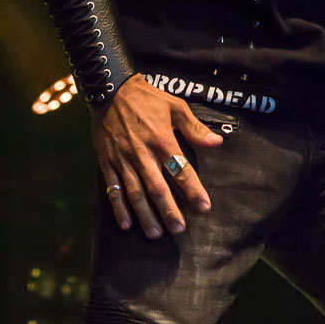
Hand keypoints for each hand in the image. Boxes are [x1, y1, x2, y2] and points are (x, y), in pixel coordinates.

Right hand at [91, 74, 222, 238]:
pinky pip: (113, 189)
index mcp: (162, 139)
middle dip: (169, 211)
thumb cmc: (148, 98)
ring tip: (156, 234)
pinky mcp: (107, 162)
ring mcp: (123, 159)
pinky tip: (127, 224)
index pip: (180, 169)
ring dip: (146, 215)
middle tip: (179, 230)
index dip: (193, 190)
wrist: (111, 90)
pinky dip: (119, 208)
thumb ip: (194, 127)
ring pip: (135, 193)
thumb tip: (217, 142)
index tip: (204, 207)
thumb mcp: (175, 106)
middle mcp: (142, 153)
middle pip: (157, 188)